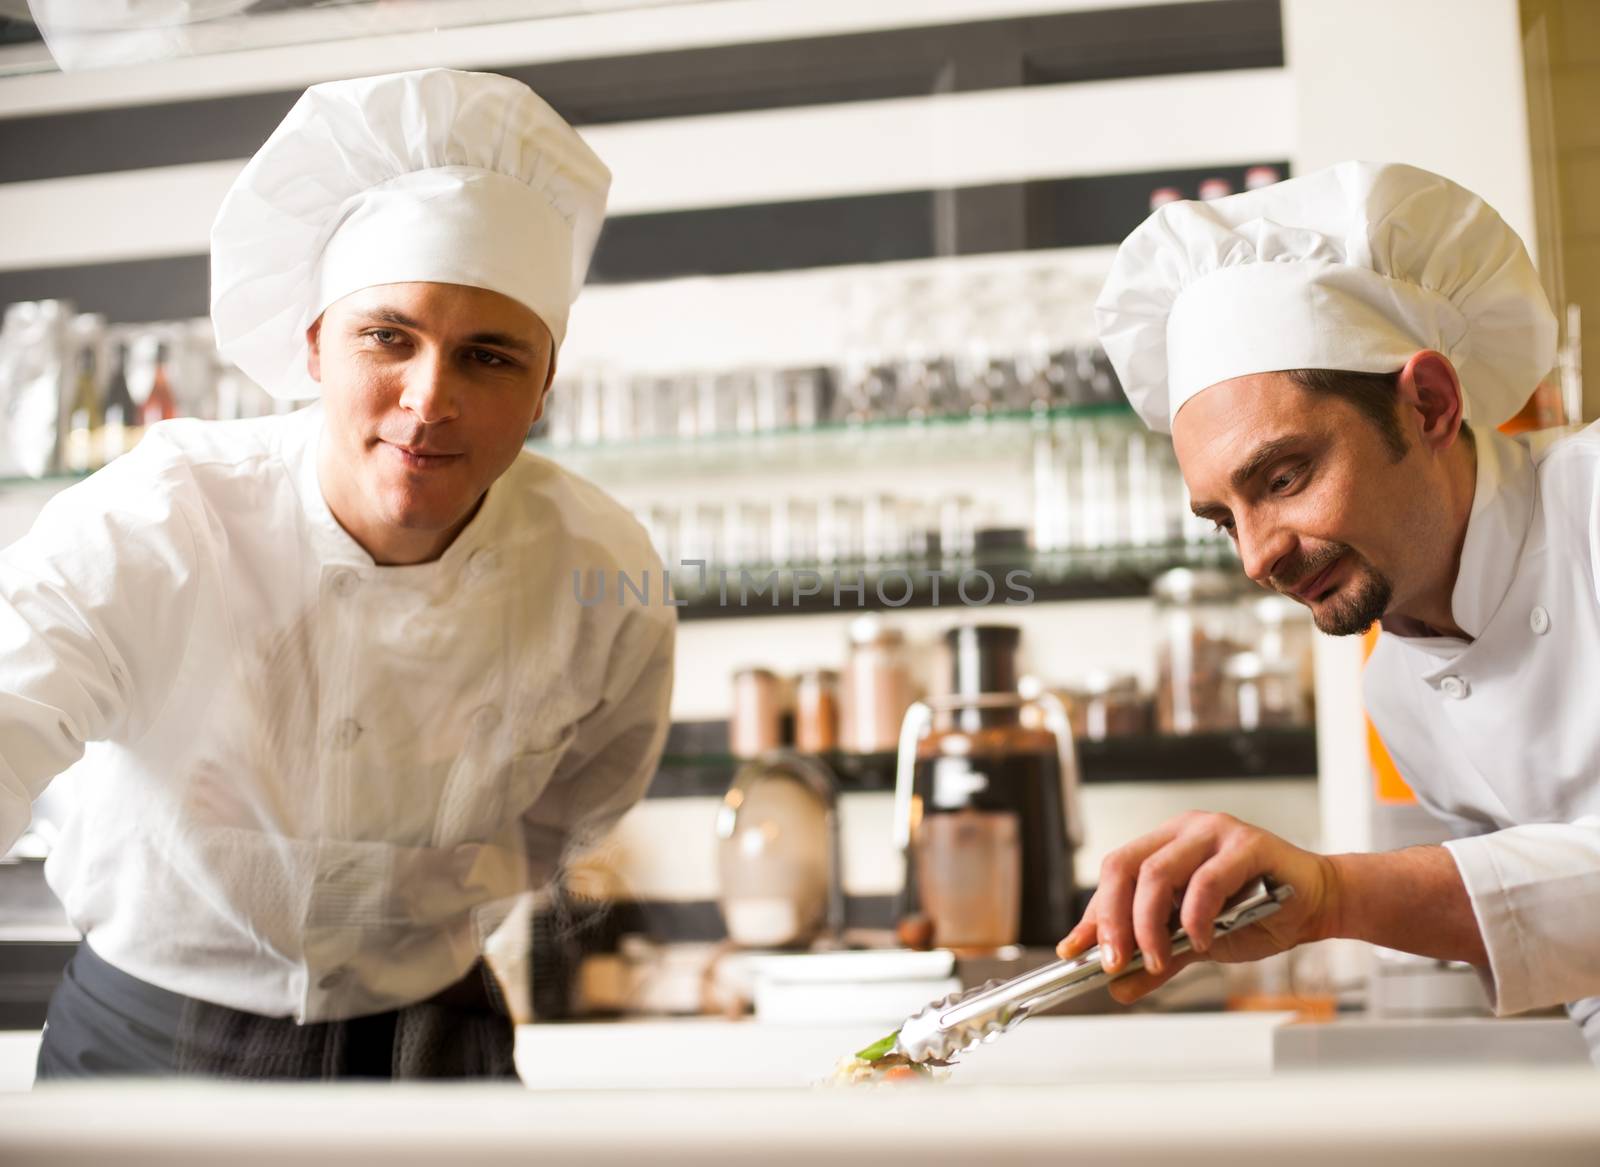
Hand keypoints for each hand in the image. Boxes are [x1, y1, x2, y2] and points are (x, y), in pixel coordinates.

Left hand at [1056, 811, 1339, 1002]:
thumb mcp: (1197, 939)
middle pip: (1124, 867)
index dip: (1093, 913)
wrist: (1319, 904)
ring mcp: (1214, 833)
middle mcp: (1184, 831)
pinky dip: (1195, 917)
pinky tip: (1202, 941)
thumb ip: (1159, 958)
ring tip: (1159, 958)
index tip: (1075, 951)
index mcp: (1165, 844)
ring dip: (1149, 925)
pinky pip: (1206, 880)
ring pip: (1157, 873)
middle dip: (1111, 920)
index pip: (1114, 873)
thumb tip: (1118, 985)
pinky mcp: (1248, 845)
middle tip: (1113, 961)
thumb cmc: (1259, 911)